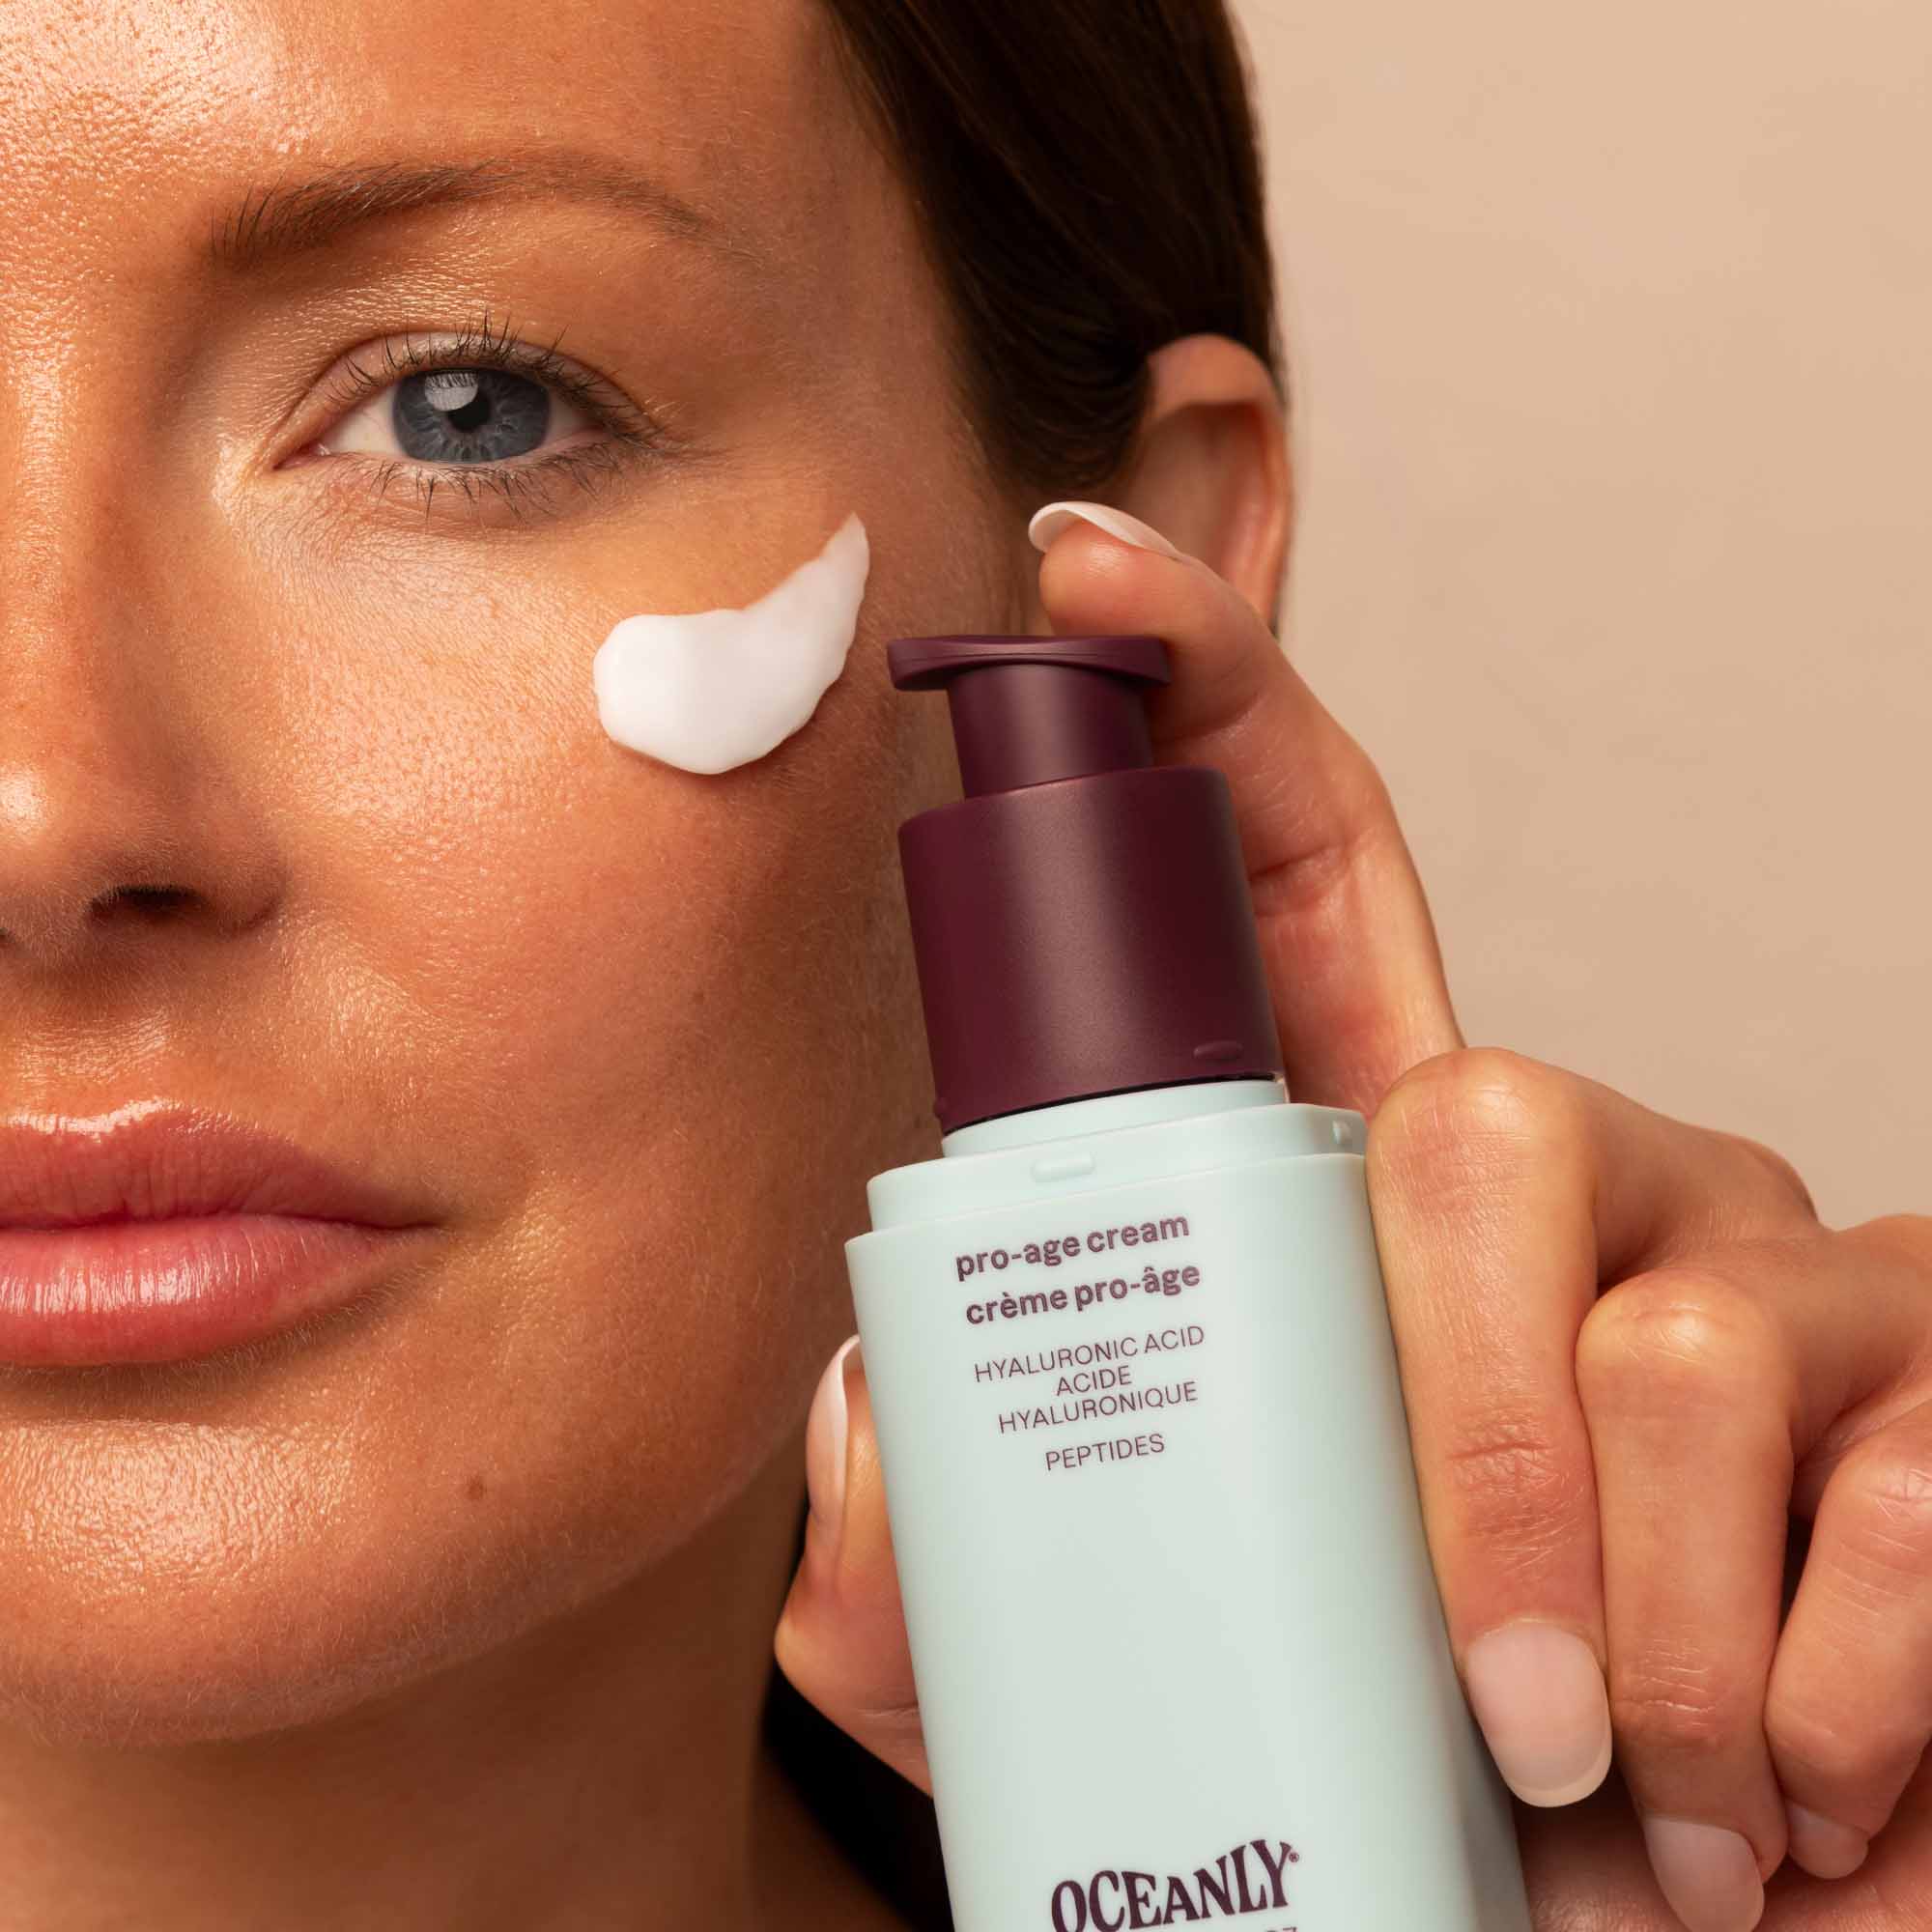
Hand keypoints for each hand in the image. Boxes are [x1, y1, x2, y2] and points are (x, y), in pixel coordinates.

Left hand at [773, 503, 1931, 1931]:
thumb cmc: (1356, 1787)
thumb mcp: (1096, 1664)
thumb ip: (932, 1554)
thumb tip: (860, 1408)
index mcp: (1358, 1192)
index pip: (1286, 881)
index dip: (1203, 702)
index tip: (1082, 574)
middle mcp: (1572, 1178)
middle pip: (1486, 1115)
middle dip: (1466, 1432)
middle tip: (1486, 1696)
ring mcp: (1772, 1272)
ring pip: (1676, 1343)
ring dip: (1631, 1632)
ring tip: (1624, 1794)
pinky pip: (1898, 1496)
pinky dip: (1816, 1707)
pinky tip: (1780, 1800)